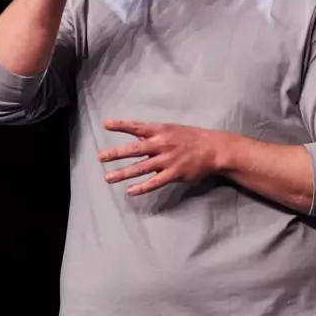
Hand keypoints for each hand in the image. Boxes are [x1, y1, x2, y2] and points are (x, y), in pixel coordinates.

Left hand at [98, 119, 223, 195]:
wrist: (214, 149)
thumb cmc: (191, 138)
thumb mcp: (172, 130)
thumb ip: (155, 134)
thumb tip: (137, 137)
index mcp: (160, 130)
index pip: (137, 126)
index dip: (121, 125)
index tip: (105, 124)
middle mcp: (161, 144)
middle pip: (134, 149)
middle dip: (116, 153)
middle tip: (101, 157)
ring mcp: (167, 160)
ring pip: (140, 168)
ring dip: (123, 173)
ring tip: (108, 178)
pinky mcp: (173, 173)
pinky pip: (154, 182)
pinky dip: (142, 187)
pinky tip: (130, 191)